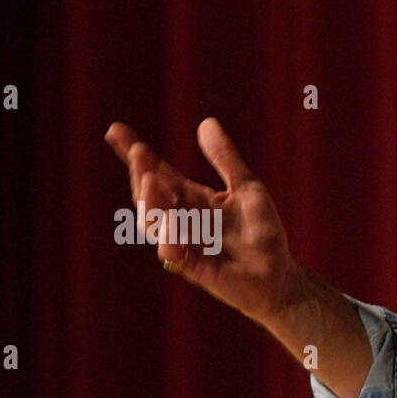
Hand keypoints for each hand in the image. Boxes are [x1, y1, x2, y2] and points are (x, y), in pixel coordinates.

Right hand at [105, 117, 298, 325]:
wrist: (280, 274)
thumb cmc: (264, 234)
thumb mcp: (248, 188)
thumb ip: (226, 159)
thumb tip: (206, 122)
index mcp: (192, 200)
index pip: (158, 172)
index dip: (136, 154)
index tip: (115, 130)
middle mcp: (182, 220)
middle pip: (148, 194)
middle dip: (139, 172)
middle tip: (138, 150)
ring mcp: (184, 244)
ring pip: (152, 222)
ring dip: (149, 201)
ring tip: (150, 178)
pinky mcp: (192, 268)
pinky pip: (171, 253)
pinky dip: (170, 237)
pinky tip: (172, 220)